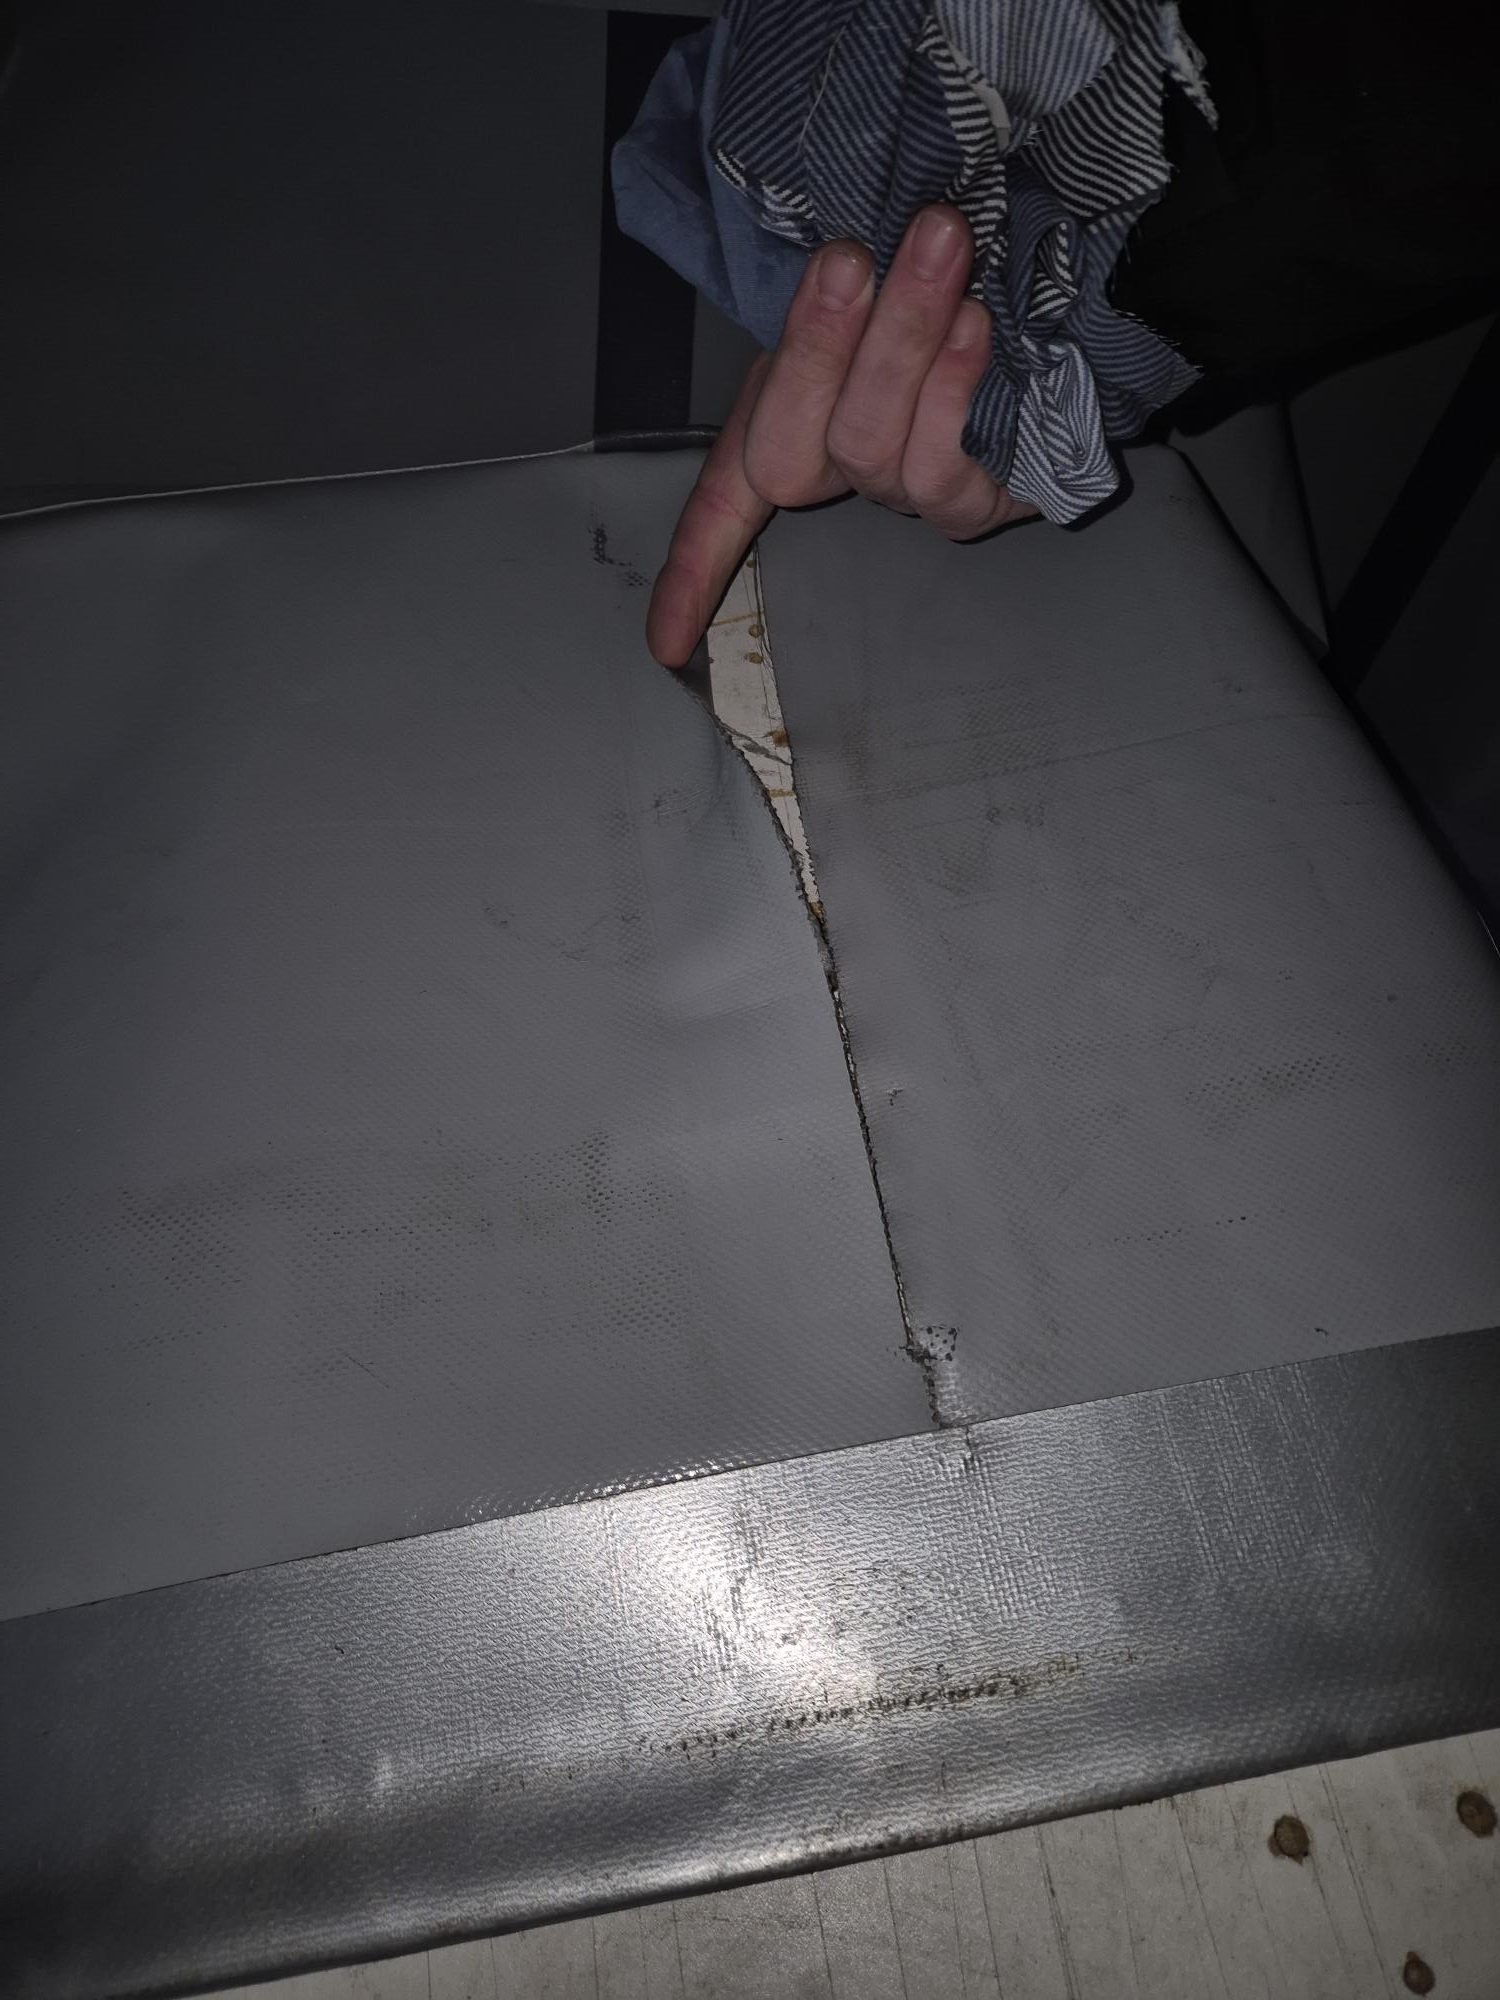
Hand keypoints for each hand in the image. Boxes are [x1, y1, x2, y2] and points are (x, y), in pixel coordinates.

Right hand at [646, 203, 1036, 667]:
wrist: (1064, 292)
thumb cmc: (944, 285)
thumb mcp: (861, 279)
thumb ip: (821, 295)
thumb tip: (818, 258)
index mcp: (799, 421)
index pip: (724, 506)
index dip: (690, 572)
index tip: (663, 645)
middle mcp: (845, 473)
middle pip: (785, 459)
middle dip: (815, 350)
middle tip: (849, 259)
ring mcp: (907, 494)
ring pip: (867, 446)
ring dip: (903, 336)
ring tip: (942, 240)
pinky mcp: (977, 504)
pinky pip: (940, 467)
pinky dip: (954, 388)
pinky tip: (980, 323)